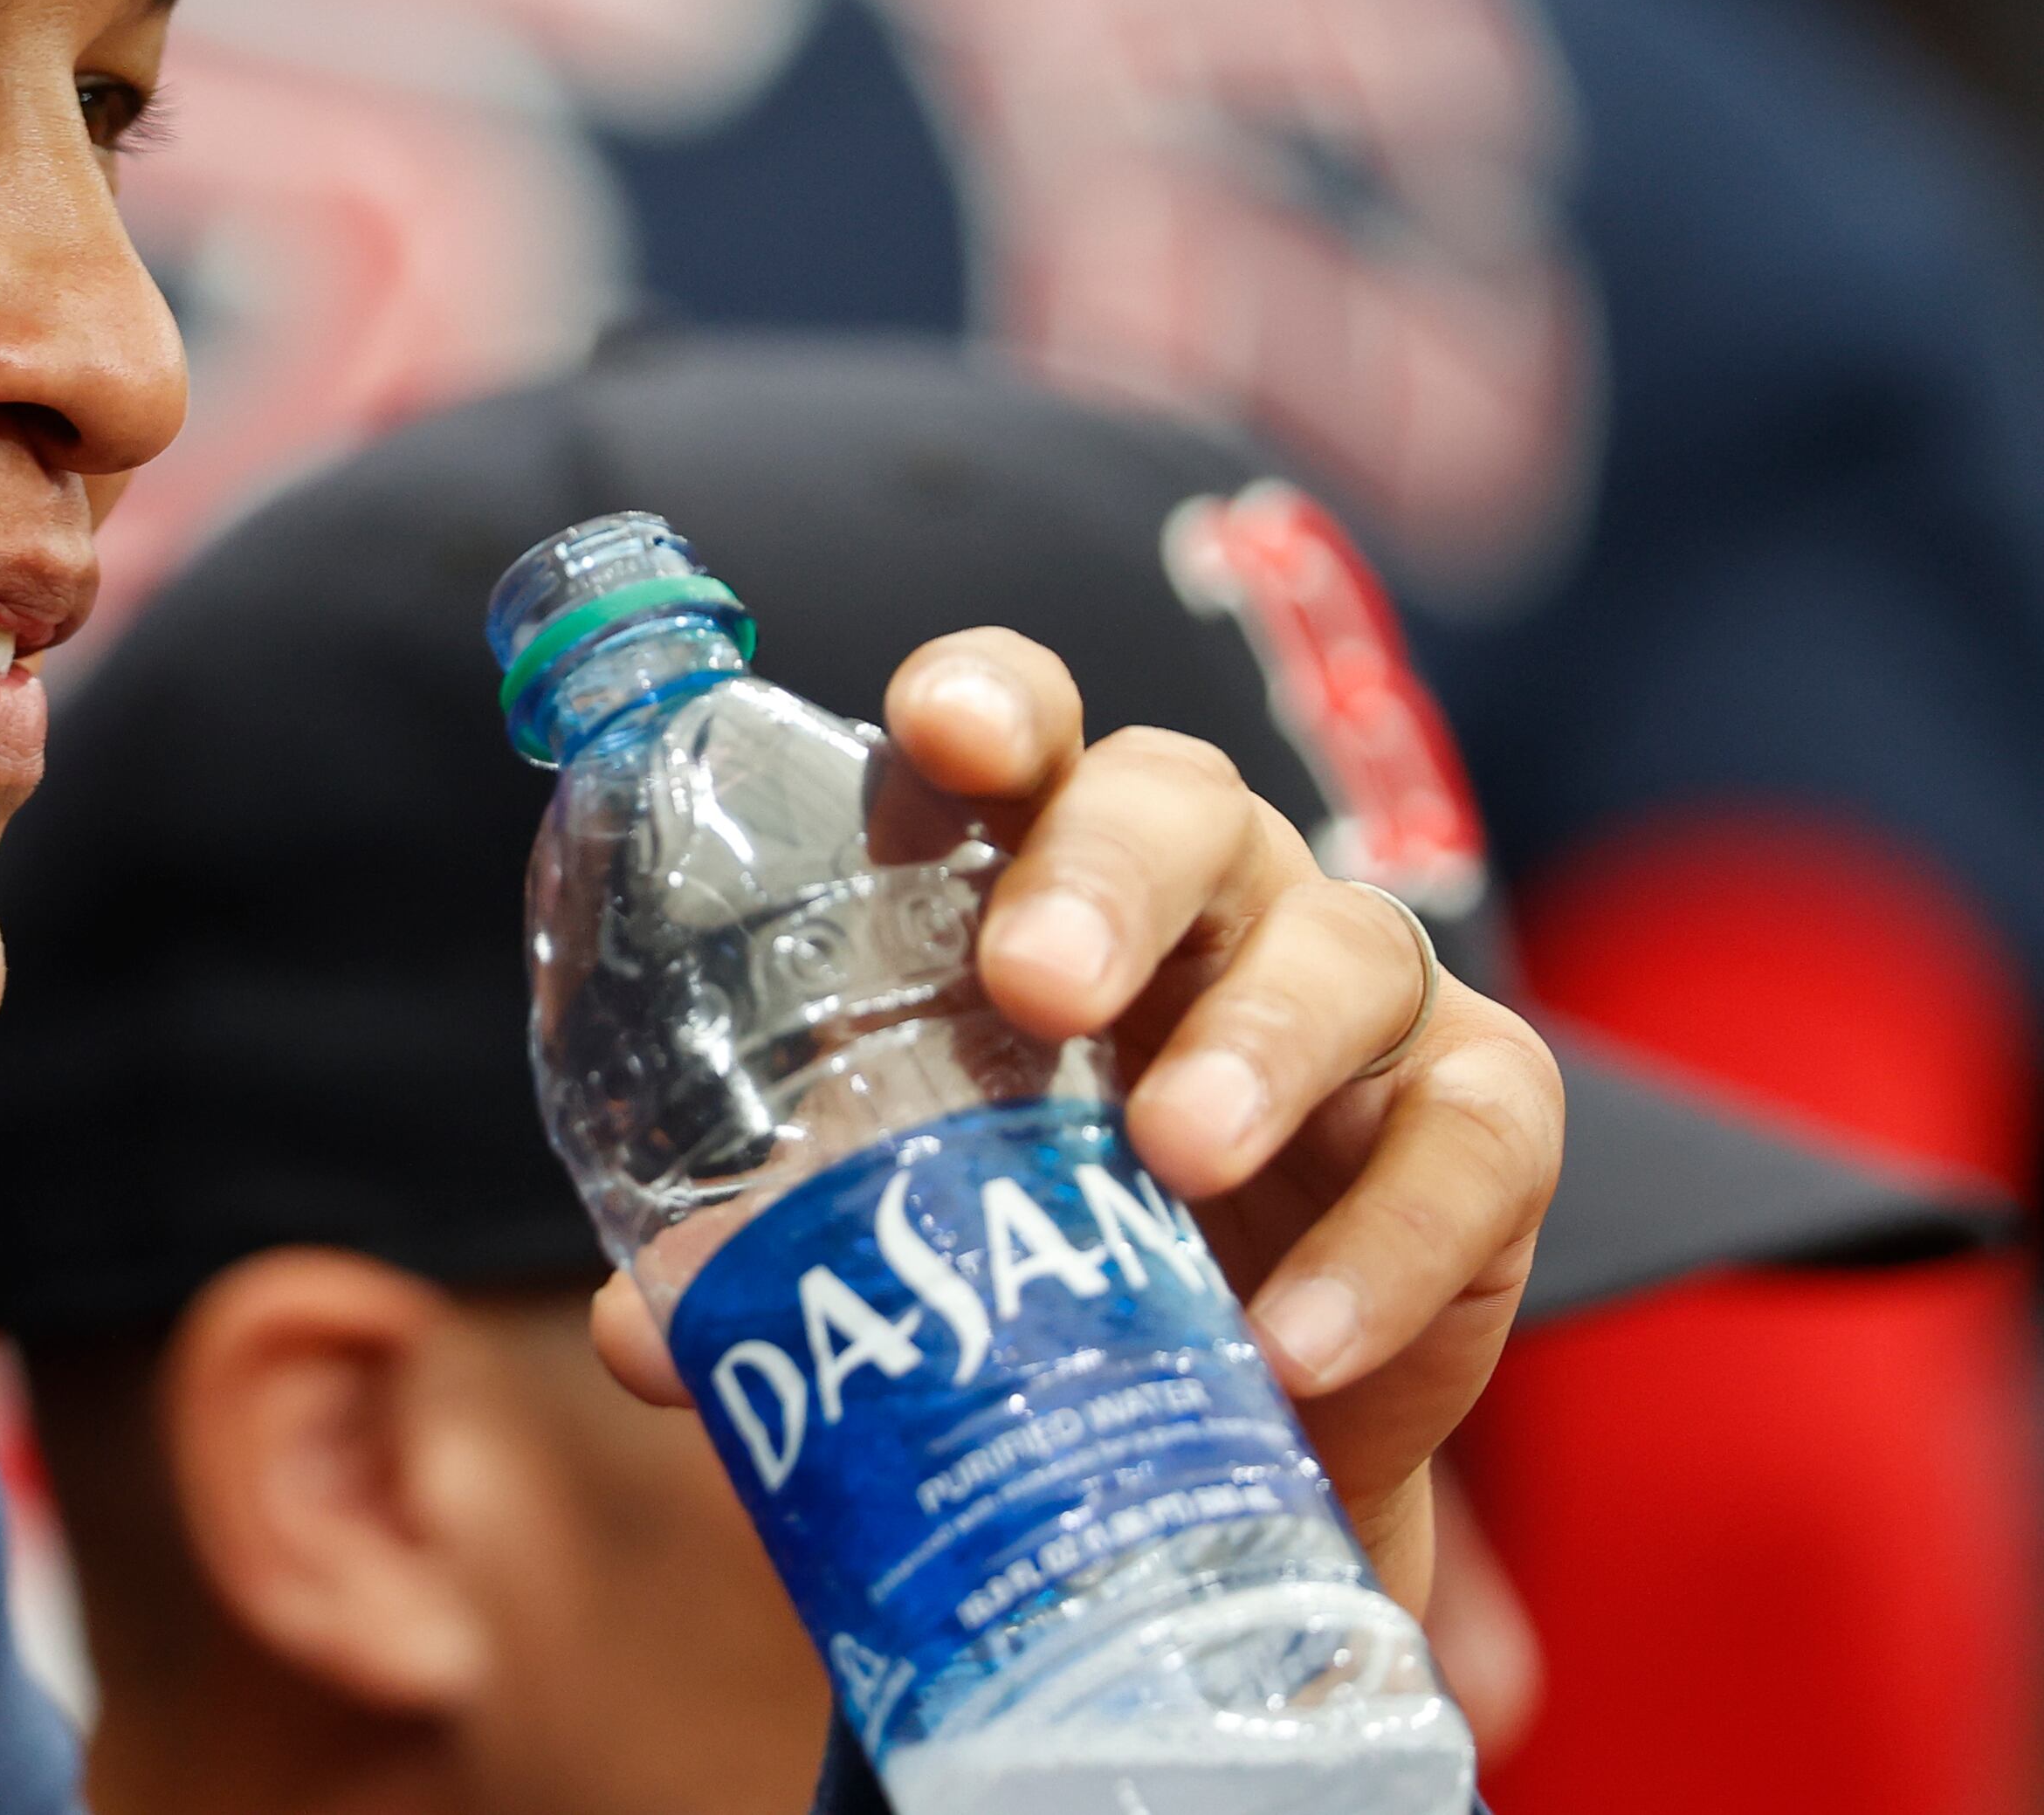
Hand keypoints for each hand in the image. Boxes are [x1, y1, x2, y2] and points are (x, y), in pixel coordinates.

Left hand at [584, 627, 1562, 1610]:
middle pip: (1181, 801)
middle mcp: (1208, 895)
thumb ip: (777, 1254)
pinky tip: (1292, 1341)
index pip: (1024, 733)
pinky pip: (1471, 1141)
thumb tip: (649, 1335)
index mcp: (1043, 871)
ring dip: (1258, 1045)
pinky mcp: (1476, 1126)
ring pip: (1346, 947)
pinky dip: (1390, 1241)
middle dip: (1108, 873)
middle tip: (1036, 985)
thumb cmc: (1037, 1248)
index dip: (988, 701)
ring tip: (1173, 1156)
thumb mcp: (909, 1229)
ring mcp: (1357, 998)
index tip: (937, 730)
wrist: (1217, 1423)